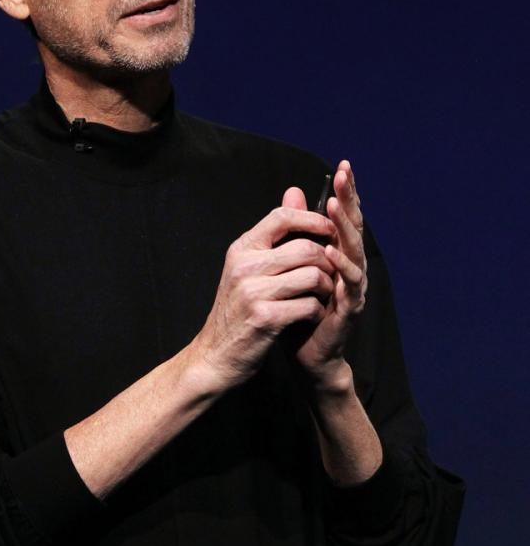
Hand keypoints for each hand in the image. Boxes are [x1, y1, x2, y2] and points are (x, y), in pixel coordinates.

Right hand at [192, 200, 336, 391]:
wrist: (215, 355)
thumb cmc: (237, 310)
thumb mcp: (248, 267)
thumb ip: (275, 233)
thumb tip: (296, 190)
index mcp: (242, 249)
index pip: (282, 216)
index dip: (313, 219)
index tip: (329, 231)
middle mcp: (245, 266)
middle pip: (305, 248)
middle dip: (327, 262)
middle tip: (331, 275)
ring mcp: (253, 292)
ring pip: (312, 275)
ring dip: (326, 288)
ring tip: (323, 297)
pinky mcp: (265, 318)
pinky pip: (309, 304)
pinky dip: (317, 311)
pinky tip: (312, 316)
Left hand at [290, 160, 366, 387]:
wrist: (306, 352)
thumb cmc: (301, 306)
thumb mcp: (293, 262)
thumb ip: (296, 228)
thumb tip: (293, 191)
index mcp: (339, 254)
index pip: (344, 217)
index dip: (346, 192)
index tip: (342, 166)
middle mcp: (351, 267)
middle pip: (353, 227)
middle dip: (349, 200)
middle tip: (344, 175)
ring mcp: (352, 287)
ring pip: (354, 252)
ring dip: (345, 228)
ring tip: (335, 207)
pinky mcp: (349, 309)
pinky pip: (348, 285)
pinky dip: (342, 267)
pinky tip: (331, 252)